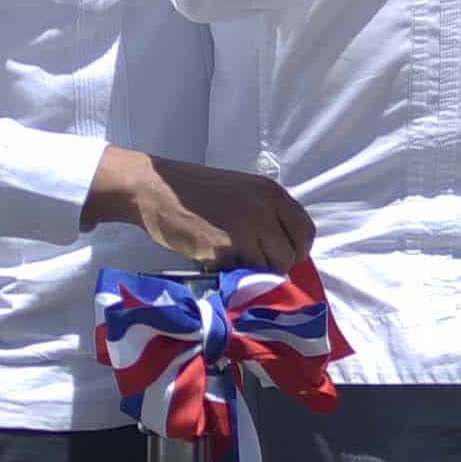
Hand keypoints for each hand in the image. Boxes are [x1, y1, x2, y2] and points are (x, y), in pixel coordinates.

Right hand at [85, 147, 312, 270]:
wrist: (155, 189)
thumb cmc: (199, 191)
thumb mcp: (244, 191)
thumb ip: (268, 214)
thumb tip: (287, 247)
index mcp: (272, 193)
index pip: (306, 232)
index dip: (296, 249)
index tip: (282, 254)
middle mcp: (264, 211)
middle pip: (289, 255)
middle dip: (274, 264)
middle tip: (252, 261)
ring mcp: (244, 230)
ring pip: (267, 268)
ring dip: (253, 271)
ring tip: (231, 258)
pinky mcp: (221, 249)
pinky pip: (239, 272)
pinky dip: (230, 272)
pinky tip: (214, 258)